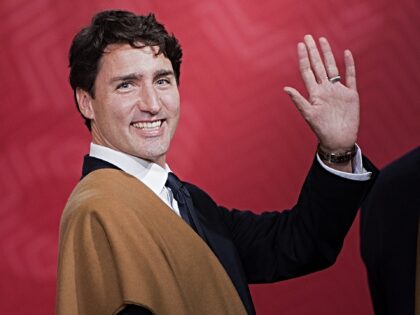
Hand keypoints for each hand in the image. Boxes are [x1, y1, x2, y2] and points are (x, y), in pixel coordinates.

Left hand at [284, 35, 358, 153]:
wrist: (338, 140)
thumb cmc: (321, 130)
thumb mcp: (308, 114)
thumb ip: (299, 100)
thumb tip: (285, 88)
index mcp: (314, 93)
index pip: (307, 71)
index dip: (303, 58)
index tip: (300, 45)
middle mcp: (325, 89)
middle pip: (318, 66)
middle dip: (313, 51)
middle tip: (308, 36)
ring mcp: (337, 90)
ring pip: (332, 67)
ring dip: (328, 54)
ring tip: (322, 40)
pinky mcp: (350, 94)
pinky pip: (350, 76)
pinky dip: (349, 65)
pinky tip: (346, 53)